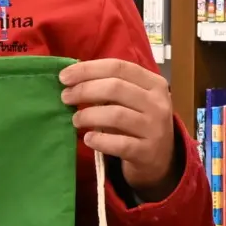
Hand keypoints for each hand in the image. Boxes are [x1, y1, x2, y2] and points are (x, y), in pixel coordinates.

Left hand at [60, 58, 180, 195]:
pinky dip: (99, 140)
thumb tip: (72, 77)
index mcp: (154, 83)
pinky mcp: (147, 151)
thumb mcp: (134, 98)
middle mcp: (158, 103)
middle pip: (115, 87)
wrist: (161, 158)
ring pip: (116, 114)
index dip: (88, 69)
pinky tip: (88, 139)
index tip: (64, 76)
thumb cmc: (139, 121)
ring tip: (76, 119)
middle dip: (84, 90)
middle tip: (66, 97)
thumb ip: (110, 86)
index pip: (118, 67)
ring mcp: (154, 128)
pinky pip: (119, 143)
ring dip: (88, 115)